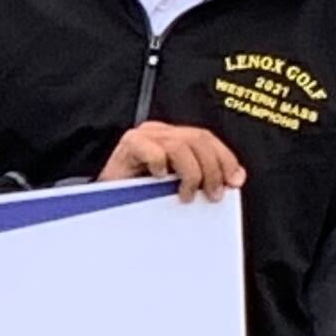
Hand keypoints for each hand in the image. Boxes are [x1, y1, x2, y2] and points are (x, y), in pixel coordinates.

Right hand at [103, 121, 245, 200]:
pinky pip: (155, 151)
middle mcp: (159, 132)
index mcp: (172, 137)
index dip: (226, 158)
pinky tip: (159, 180)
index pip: (207, 139)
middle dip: (213, 169)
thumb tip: (231, 179)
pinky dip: (162, 166)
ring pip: (182, 145)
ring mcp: (144, 136)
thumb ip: (201, 177)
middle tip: (213, 193)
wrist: (101, 204)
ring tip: (187, 193)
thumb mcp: (177, 185)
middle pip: (199, 139)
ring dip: (193, 173)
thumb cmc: (135, 196)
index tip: (235, 180)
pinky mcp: (129, 145)